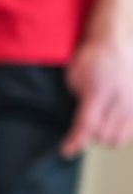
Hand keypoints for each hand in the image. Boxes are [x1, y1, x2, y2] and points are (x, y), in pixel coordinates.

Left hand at [63, 19, 132, 153]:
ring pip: (119, 137)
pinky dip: (121, 134)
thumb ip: (78, 101)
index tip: (67, 151)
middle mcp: (120, 98)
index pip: (87, 124)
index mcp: (99, 91)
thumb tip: (81, 125)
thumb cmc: (92, 58)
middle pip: (103, 135)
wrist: (116, 42)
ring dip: (105, 138)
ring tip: (99, 127)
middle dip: (89, 137)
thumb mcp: (75, 77)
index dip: (76, 141)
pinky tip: (112, 126)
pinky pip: (132, 131)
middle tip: (84, 129)